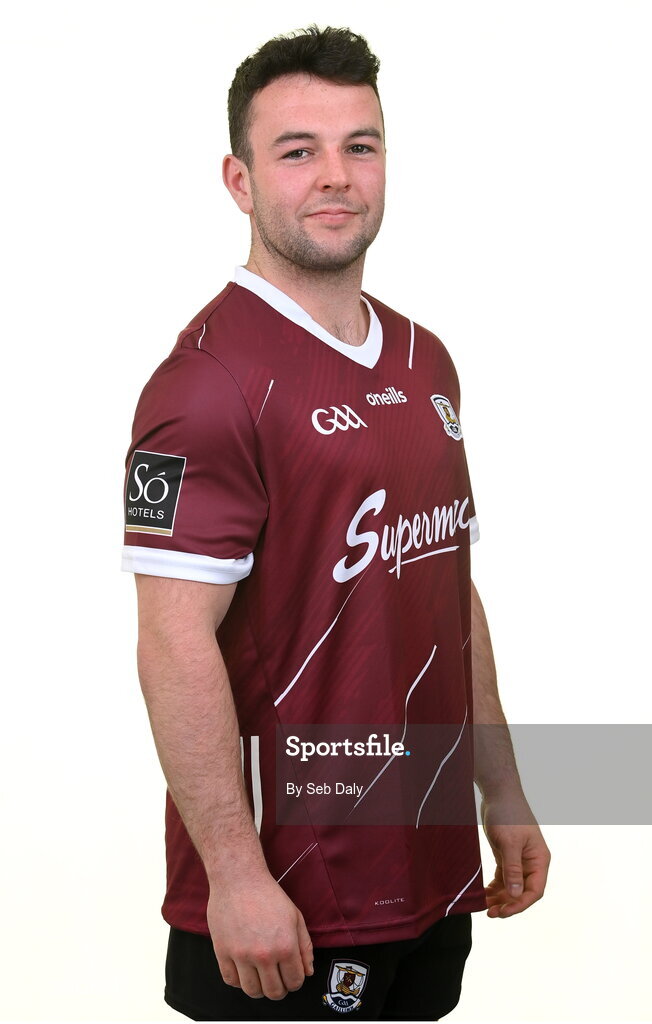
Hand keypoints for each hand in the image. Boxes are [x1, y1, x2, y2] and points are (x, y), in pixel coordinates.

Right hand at [207, 871, 313, 999]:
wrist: (239, 879)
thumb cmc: (268, 894)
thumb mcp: (295, 916)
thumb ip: (305, 946)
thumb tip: (308, 971)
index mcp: (285, 945)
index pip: (294, 982)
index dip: (295, 983)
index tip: (291, 977)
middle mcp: (264, 954)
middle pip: (273, 992)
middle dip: (279, 990)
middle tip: (277, 980)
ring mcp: (241, 955)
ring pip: (252, 991)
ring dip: (259, 989)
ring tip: (260, 977)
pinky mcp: (223, 952)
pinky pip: (231, 981)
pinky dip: (238, 981)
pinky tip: (244, 970)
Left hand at [480, 790, 550, 917]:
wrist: (498, 793)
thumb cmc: (507, 813)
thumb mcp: (509, 842)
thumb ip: (513, 869)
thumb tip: (517, 894)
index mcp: (540, 860)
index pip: (535, 890)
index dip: (520, 904)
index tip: (503, 912)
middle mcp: (532, 863)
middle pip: (523, 892)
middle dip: (508, 904)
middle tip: (490, 913)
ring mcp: (519, 860)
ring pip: (512, 887)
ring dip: (500, 898)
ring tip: (484, 907)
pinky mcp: (507, 856)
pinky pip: (503, 878)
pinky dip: (495, 888)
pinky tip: (484, 895)